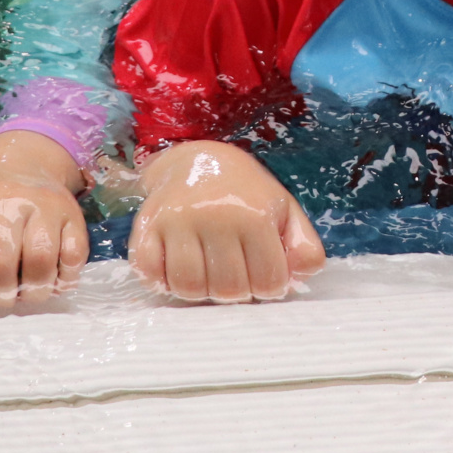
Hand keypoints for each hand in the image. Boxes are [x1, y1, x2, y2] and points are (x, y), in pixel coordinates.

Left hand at [0, 131, 90, 310]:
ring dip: (32, 291)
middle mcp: (7, 204)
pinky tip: (52, 280)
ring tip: (26, 293)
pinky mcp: (73, 215)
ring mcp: (44, 209)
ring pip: (40, 262)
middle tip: (0, 297)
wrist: (21, 163)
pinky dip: (65, 278)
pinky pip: (75, 255)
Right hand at [127, 140, 324, 303]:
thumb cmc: (245, 194)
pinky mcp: (148, 225)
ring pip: (188, 287)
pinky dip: (161, 281)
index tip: (260, 274)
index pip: (268, 283)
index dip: (267, 288)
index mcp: (254, 216)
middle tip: (232, 274)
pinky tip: (175, 269)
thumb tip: (300, 278)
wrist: (197, 160)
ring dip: (199, 291)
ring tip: (206, 273)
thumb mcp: (284, 210)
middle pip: (227, 290)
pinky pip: (150, 273)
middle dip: (234, 292)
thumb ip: (304, 245)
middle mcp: (216, 217)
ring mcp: (178, 221)